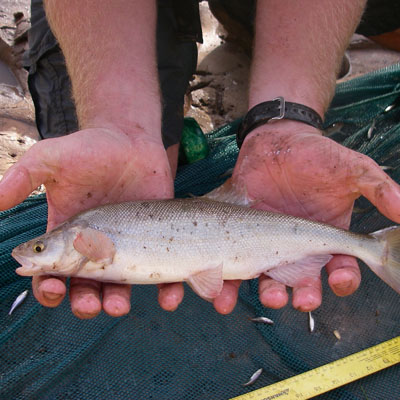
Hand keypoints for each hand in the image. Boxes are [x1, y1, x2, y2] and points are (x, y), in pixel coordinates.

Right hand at [0, 127, 173, 317]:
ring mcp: (127, 247)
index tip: (55, 288)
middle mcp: (95, 247)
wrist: (132, 140)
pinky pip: (160, 273)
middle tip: (91, 303)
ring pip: (119, 287)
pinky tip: (168, 298)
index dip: (49, 287)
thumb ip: (22, 179)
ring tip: (119, 306)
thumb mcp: (50, 159)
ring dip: (116, 303)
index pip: (52, 272)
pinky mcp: (155, 242)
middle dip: (84, 301)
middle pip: (85, 287)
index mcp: (67, 236)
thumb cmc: (89, 149)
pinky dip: (166, 291)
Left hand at [211, 120, 399, 312]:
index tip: (339, 280)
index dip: (343, 279)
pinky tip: (223, 292)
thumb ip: (377, 188)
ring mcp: (267, 244)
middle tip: (299, 299)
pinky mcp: (240, 238)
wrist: (275, 141)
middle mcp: (298, 247)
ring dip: (269, 296)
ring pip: (269, 280)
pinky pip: (234, 266)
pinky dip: (228, 284)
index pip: (341, 268)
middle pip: (304, 282)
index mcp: (326, 236)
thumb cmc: (315, 155)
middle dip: (304, 295)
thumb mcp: (351, 168)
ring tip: (268, 298)